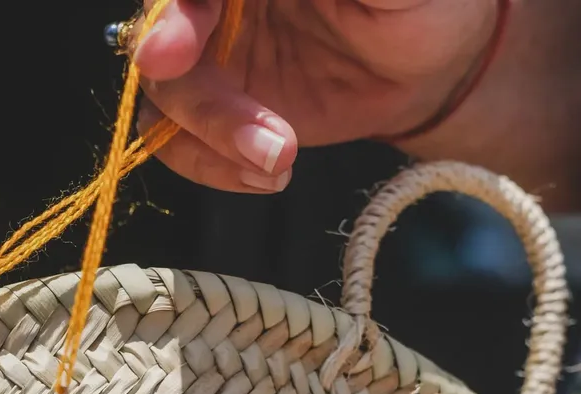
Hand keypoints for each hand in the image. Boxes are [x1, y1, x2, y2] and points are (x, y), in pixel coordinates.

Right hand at [134, 0, 498, 192]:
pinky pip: (180, 144)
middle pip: (162, 43)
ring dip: (212, 140)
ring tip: (279, 160)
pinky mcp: (218, 114)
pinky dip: (212, 168)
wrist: (432, 65)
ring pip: (166, 100)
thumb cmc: (422, 0)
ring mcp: (213, 60)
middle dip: (198, 96)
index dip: (171, 18)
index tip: (170, 54)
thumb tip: (248, 0)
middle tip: (248, 127)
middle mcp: (218, 5)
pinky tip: (268, 175)